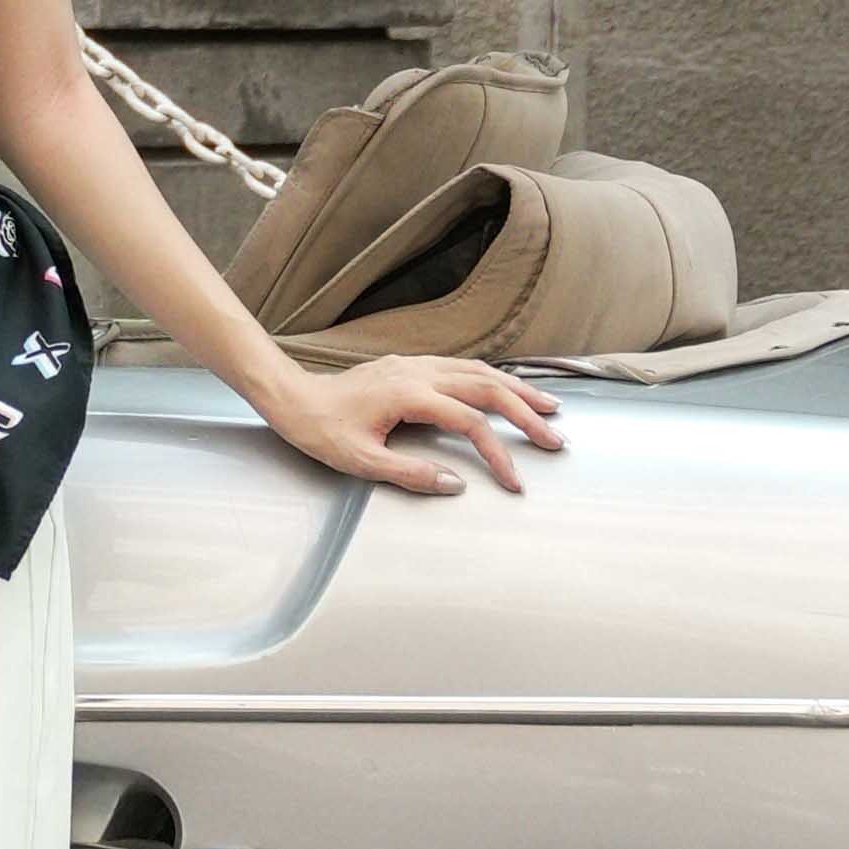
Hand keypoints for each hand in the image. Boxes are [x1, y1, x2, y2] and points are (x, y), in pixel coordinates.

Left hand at [251, 348, 564, 499]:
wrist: (293, 397)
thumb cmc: (321, 430)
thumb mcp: (361, 462)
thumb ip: (411, 474)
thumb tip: (456, 484)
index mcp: (409, 395)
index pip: (470, 423)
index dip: (498, 454)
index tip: (514, 481)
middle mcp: (418, 372)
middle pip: (487, 386)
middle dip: (526, 412)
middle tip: (555, 436)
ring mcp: (415, 365)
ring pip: (479, 370)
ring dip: (516, 389)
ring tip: (546, 406)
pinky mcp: (410, 366)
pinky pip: (463, 366)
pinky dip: (492, 378)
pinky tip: (505, 389)